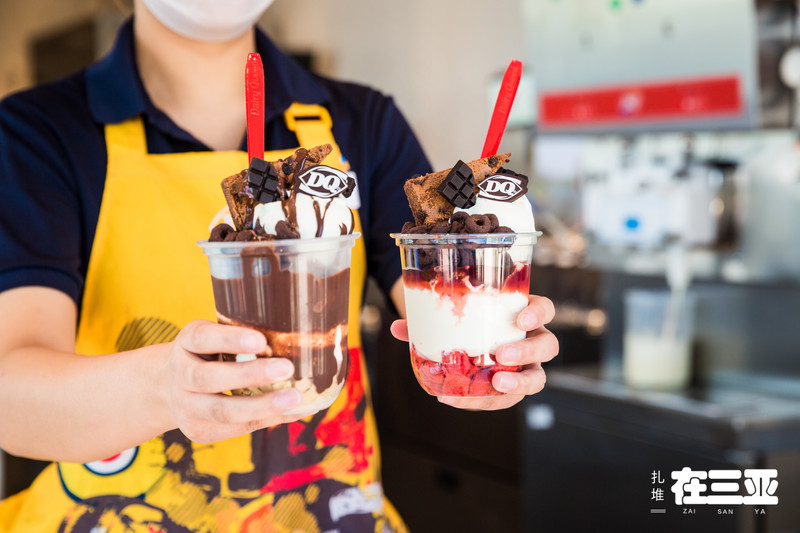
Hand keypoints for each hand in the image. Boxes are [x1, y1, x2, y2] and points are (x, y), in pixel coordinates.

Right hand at [161, 320, 311, 442]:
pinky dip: (267, 419)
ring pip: (222, 411)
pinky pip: (235, 428)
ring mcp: (186, 406)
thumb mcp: (216, 337)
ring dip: (262, 406)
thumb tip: (298, 340)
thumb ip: (243, 338)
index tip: (260, 340)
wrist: (170, 387)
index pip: (203, 338)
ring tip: (295, 399)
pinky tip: (292, 412)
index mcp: (187, 343)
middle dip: (250, 375)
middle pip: (209, 378)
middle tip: (287, 368)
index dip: (230, 339)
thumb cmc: (209, 354)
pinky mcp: (199, 431)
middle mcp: (181, 375)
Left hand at [390, 295, 557, 410]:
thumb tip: (397, 328)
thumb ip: (428, 322)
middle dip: (527, 350)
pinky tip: (457, 398)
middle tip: (502, 354)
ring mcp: (527, 368)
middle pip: (548, 345)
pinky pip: (507, 399)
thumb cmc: (467, 326)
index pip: (544, 309)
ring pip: (537, 378)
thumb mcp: (453, 319)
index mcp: (522, 315)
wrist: (468, 346)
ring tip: (496, 383)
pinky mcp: (514, 389)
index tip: (520, 319)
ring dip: (518, 382)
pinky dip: (483, 400)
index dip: (537, 313)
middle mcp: (532, 341)